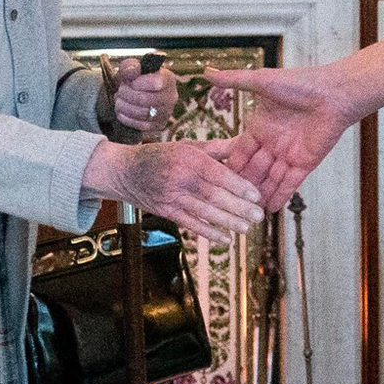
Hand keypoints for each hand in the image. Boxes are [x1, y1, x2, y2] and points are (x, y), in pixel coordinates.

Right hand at [86, 136, 262, 242]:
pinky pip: (191, 224)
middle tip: (258, 215)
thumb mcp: (188, 146)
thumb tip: (244, 145)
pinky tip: (225, 239)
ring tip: (246, 228)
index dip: (239, 186)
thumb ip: (217, 149)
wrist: (125, 171)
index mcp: (188, 159)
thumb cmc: (161, 155)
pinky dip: (208, 233)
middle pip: (214, 195)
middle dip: (238, 207)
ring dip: (227, 222)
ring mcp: (172, 197)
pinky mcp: (166, 212)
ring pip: (204, 212)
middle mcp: (180, 179)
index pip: (218, 174)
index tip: (256, 195)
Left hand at [107, 57, 178, 133]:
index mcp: (168, 79)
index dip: (138, 83)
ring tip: (118, 100)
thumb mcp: (130, 68)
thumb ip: (130, 66)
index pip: (156, 83)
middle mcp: (172, 97)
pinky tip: (121, 111)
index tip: (129, 82)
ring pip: (143, 113)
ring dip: (125, 107)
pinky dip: (127, 118)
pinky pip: (141, 125)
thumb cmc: (134, 79)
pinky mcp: (159, 126)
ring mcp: (167, 113)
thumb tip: (132, 71)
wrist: (133, 95)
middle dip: (127, 95)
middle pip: (146, 99)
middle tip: (119, 91)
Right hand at [205, 64, 356, 211]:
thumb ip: (234, 80)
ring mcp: (288, 154)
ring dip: (258, 195)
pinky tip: (268, 210)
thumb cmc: (300, 83)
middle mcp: (272, 142)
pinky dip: (280, 196)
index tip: (212, 180)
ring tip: (244, 212)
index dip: (228, 165)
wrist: (335, 93)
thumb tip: (206, 73)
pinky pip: (290, 183)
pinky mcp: (305, 163)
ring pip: (269, 179)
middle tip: (225, 203)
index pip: (239, 151)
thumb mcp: (262, 82)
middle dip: (240, 186)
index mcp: (259, 126)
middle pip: (253, 169)